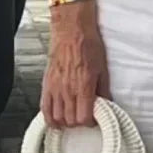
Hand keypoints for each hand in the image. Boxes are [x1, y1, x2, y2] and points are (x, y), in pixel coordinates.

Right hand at [41, 3, 109, 128]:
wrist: (72, 29)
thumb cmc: (88, 44)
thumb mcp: (103, 68)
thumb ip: (104, 89)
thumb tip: (107, 103)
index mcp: (84, 86)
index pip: (84, 117)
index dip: (90, 122)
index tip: (94, 119)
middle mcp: (68, 89)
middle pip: (70, 120)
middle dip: (79, 123)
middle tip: (84, 117)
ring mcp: (55, 87)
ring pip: (57, 117)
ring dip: (65, 122)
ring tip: (72, 119)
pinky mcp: (47, 84)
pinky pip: (44, 107)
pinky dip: (49, 118)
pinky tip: (55, 120)